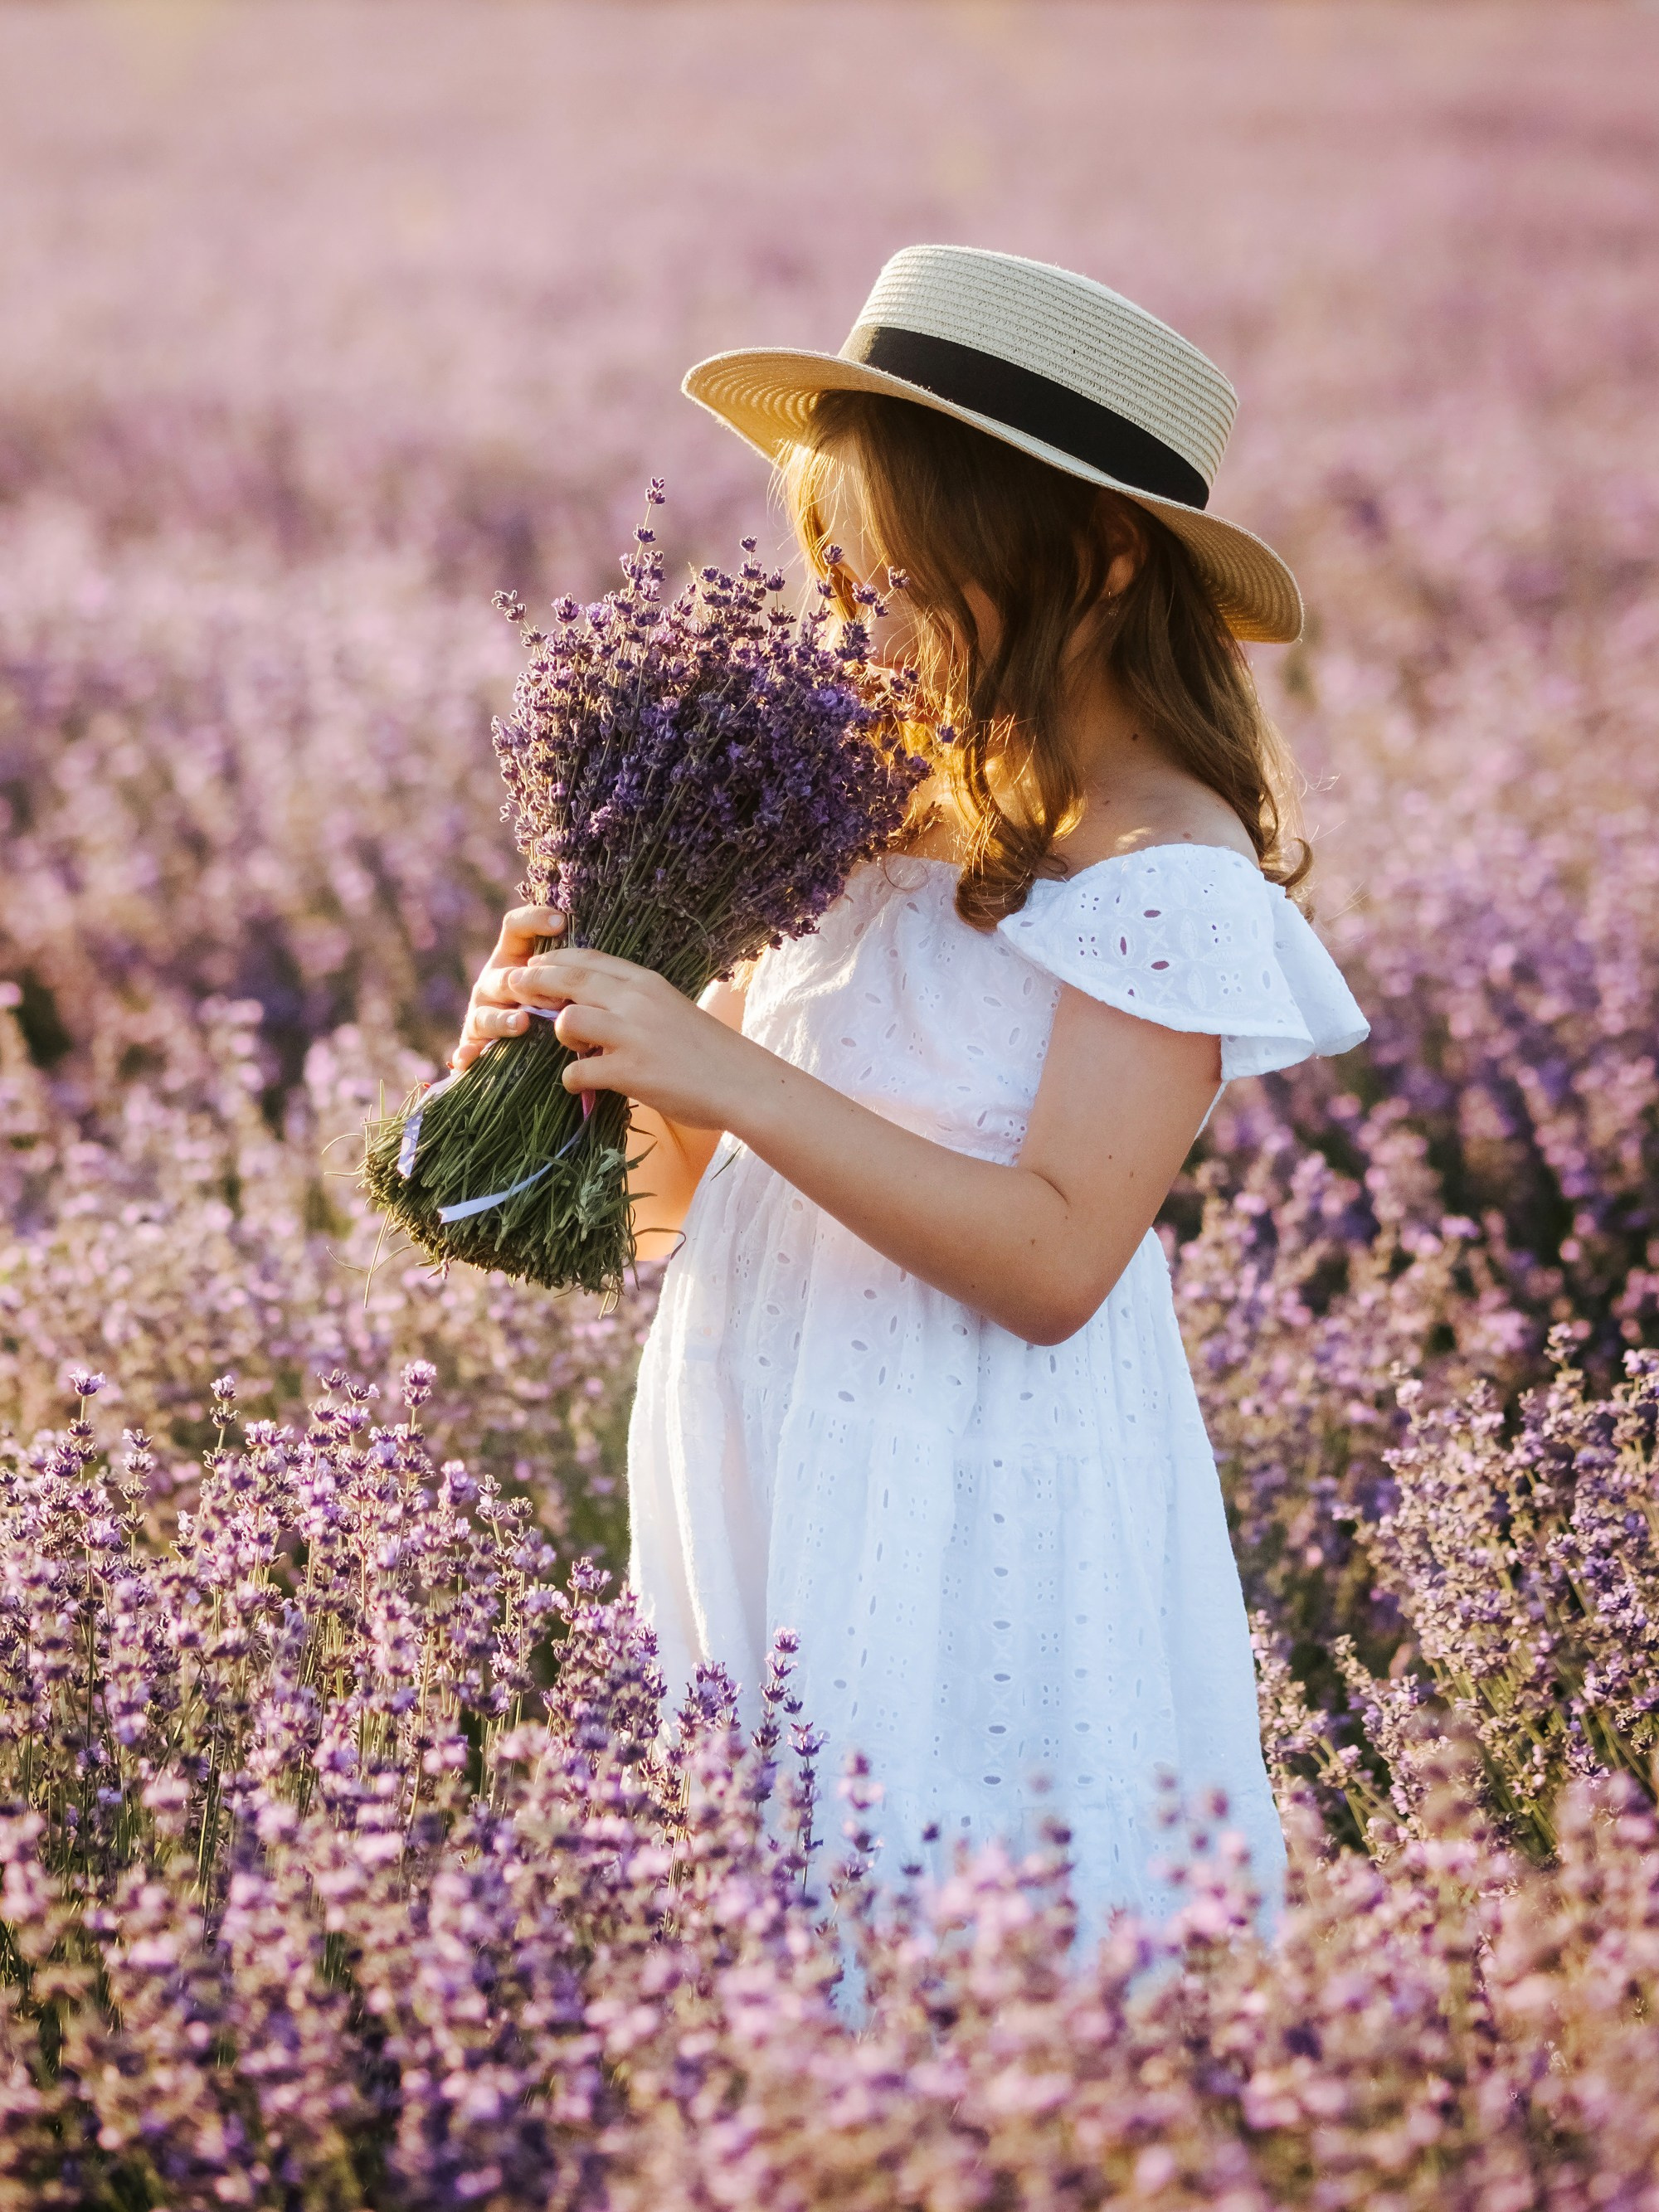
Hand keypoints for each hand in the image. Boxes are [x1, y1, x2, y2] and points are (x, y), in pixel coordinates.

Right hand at [450, 905, 566, 1070]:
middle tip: (558, 997)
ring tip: (523, 1023)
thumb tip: (604, 957)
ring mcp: (481, 1014)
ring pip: (487, 1014)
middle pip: (506, 976)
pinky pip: (467, 1050)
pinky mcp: (474, 1046)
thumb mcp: (565, 986)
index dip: (533, 920)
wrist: (526, 1051)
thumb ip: (574, 970)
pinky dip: (466, 1054)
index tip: (561, 922)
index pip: (515, 928)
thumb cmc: (555, 1009)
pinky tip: (470, 1059)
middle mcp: (494, 982)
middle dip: (531, 984)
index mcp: (514, 959)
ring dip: (503, 1019)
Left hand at [507, 946, 754, 1131]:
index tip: (533, 966)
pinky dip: (572, 1080)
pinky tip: (582, 1085)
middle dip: (533, 983)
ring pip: (568, 1020)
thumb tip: (597, 1004)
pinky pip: (577, 1071)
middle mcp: (637, 1000)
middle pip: (568, 979)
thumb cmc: (711, 1052)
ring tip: (573, 1049)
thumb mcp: (674, 1009)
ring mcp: (632, 1035)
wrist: (744, 1084)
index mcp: (647, 982)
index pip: (589, 958)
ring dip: (560, 1036)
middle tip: (511, 989)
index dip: (554, 960)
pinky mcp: (630, 1071)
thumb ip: (636, 1003)